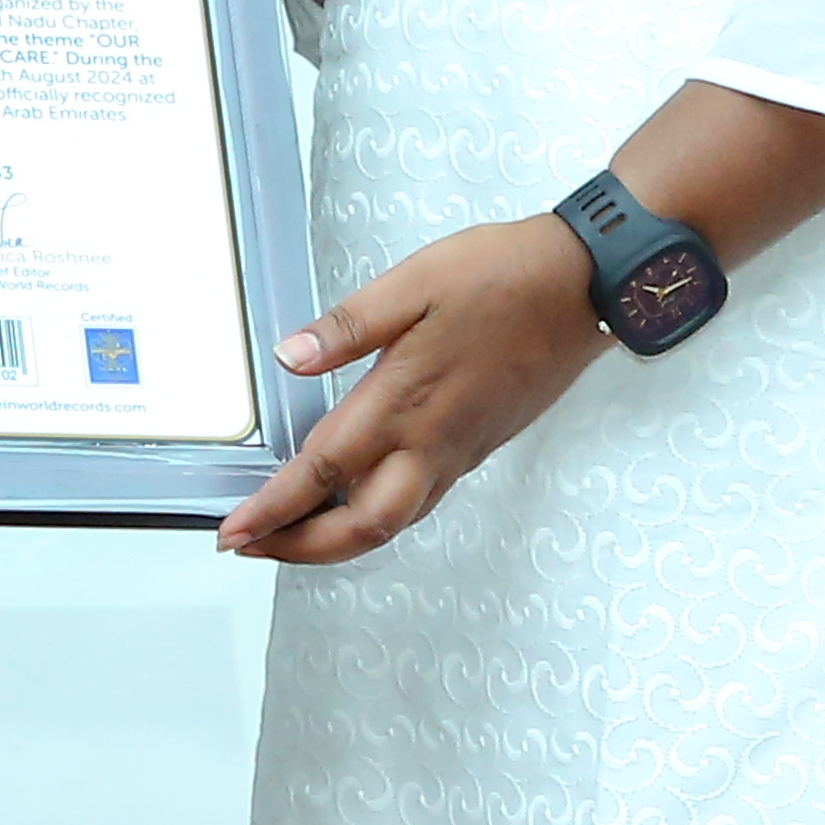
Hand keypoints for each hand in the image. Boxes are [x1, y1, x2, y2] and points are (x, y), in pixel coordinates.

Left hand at [213, 216, 599, 563]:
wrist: (590, 286)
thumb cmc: (506, 276)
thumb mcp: (414, 283)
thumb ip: (347, 326)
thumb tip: (289, 356)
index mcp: (406, 400)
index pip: (324, 470)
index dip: (274, 509)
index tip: (234, 532)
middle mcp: (434, 440)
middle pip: (363, 525)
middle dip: (301, 548)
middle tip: (251, 546)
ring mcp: (461, 449)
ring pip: (395, 520)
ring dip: (338, 538)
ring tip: (290, 533)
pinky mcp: (480, 444)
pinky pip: (422, 500)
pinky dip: (379, 516)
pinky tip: (357, 500)